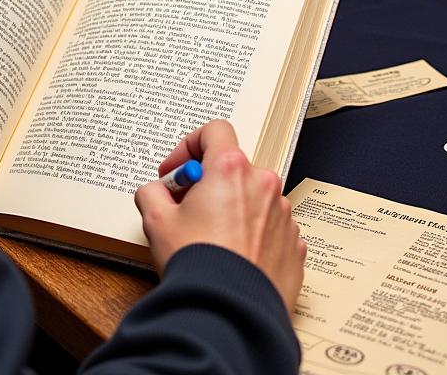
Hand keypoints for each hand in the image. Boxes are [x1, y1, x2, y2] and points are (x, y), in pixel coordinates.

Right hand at [134, 120, 304, 313]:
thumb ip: (152, 193)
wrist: (229, 315)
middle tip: (186, 210)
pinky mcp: (294, 245)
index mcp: (231, 169)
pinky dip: (253, 235)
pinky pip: (270, 228)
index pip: (214, 131)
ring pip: (253, 199)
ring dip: (232, 210)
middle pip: (232, 168)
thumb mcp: (156, 221)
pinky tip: (233, 258)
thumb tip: (155, 192)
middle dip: (208, 184)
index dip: (189, 146)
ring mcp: (284, 215)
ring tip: (210, 241)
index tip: (177, 173)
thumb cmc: (197, 265)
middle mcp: (263, 185)